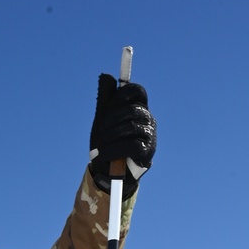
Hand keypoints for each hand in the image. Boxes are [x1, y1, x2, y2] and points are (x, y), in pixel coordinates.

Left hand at [88, 75, 155, 195]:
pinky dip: (114, 149)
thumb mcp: (102, 120)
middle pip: (132, 109)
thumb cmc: (107, 144)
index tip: (108, 106)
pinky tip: (104, 154)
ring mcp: (150, 135)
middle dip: (110, 120)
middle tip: (98, 133)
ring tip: (99, 146)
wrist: (107, 172)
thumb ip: (105, 99)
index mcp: (138, 108)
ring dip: (109, 136)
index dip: (122, 94)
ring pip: (131, 127)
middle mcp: (147, 119)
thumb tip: (105, 75)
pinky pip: (132, 145)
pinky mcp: (147, 152)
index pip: (137, 90)